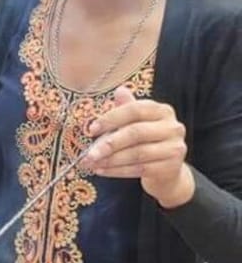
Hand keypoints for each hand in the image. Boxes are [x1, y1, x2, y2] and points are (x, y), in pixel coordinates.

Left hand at [82, 86, 194, 208]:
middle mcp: (173, 127)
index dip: (111, 118)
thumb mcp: (136, 122)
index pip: (134, 109)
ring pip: (136, 154)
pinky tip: (101, 171)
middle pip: (136, 133)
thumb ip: (127, 108)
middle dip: (108, 144)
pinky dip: (117, 171)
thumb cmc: (145, 141)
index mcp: (162, 110)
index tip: (91, 129)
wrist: (167, 169)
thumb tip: (119, 90)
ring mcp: (174, 148)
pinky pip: (139, 169)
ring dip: (110, 160)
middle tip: (88, 153)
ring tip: (91, 163)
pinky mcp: (171, 167)